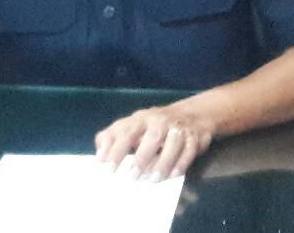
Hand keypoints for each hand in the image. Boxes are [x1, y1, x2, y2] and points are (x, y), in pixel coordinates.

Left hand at [95, 102, 212, 181]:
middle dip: (142, 158)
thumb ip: (114, 137)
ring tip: (153, 179)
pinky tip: (173, 175)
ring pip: (172, 144)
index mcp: (141, 118)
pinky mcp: (194, 138)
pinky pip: (188, 151)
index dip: (116, 149)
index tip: (107, 168)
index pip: (126, 131)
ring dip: (163, 163)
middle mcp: (160, 121)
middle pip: (152, 137)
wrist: (192, 114)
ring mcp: (178, 128)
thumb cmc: (154, 125)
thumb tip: (99, 155)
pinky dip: (181, 164)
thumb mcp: (133, 126)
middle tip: (132, 177)